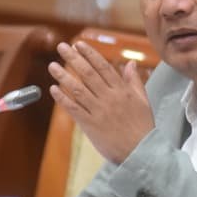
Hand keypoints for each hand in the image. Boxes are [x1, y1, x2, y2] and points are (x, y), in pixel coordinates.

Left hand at [48, 41, 154, 163]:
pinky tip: (53, 89)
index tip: (79, 44)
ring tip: (52, 65)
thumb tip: (130, 63)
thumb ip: (135, 81)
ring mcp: (99, 111)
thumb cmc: (143, 126)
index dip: (90, 54)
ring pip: (78, 89)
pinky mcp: (90, 125)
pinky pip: (74, 109)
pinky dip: (62, 99)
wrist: (140, 152)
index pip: (103, 67)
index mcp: (122, 90)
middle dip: (74, 58)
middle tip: (62, 47)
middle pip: (88, 74)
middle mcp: (109, 98)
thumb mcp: (143, 100)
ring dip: (64, 76)